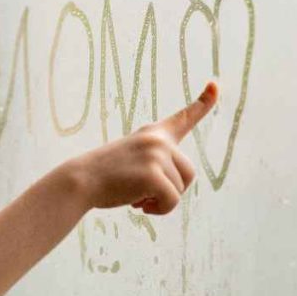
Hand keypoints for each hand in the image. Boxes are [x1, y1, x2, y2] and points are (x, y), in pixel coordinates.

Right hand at [65, 80, 217, 214]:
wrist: (81, 181)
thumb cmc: (105, 176)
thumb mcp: (134, 161)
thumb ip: (157, 164)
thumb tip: (170, 188)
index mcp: (153, 134)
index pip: (184, 116)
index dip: (204, 102)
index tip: (215, 85)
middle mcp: (158, 140)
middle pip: (189, 174)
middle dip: (170, 189)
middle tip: (141, 190)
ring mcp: (156, 155)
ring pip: (179, 190)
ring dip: (160, 200)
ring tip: (135, 195)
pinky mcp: (154, 175)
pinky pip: (172, 201)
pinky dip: (159, 210)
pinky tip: (138, 205)